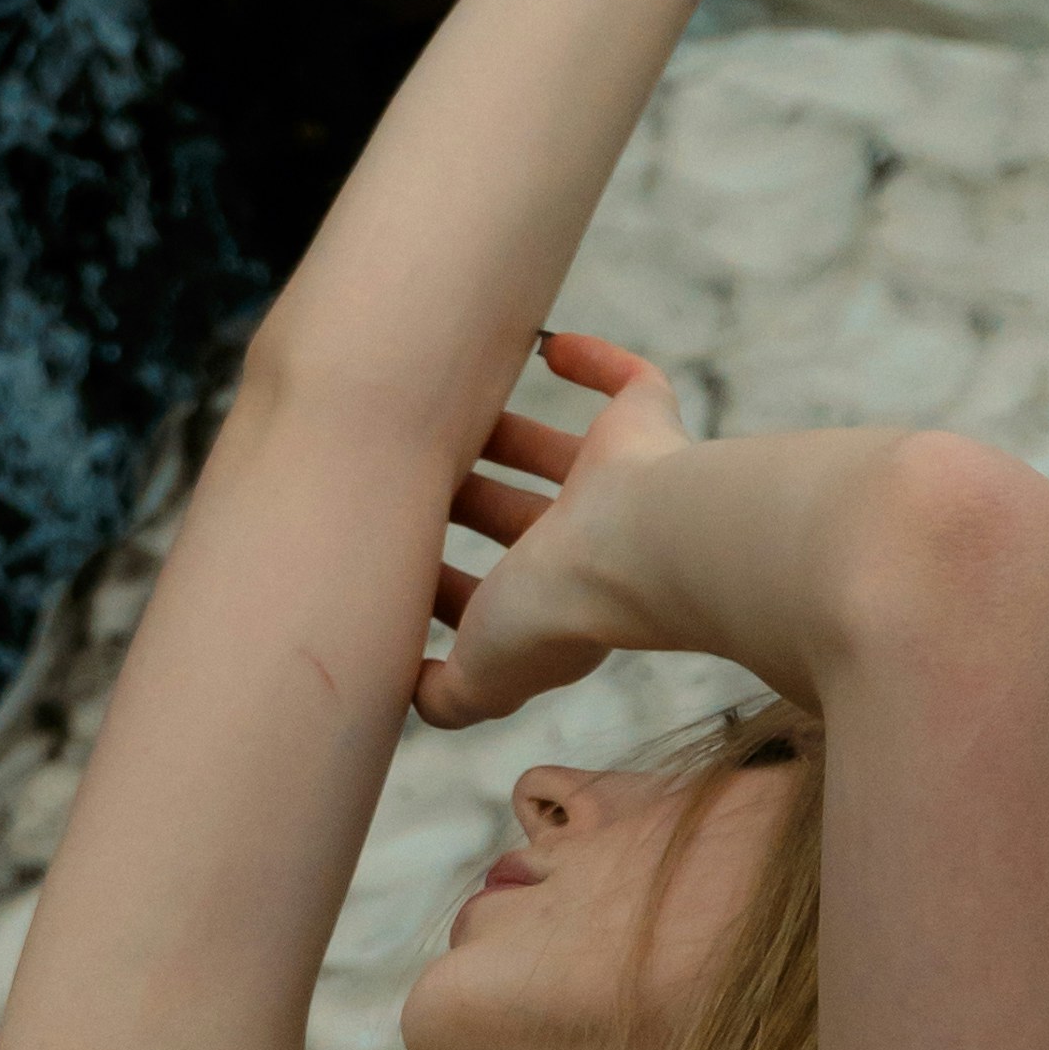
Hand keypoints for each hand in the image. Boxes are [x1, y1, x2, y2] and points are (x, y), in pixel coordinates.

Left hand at [414, 325, 687, 728]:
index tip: (400, 563)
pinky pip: (630, 381)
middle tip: (409, 472)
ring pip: (564, 453)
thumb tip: (413, 697)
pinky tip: (552, 349)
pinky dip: (597, 362)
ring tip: (452, 411)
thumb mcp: (481, 674)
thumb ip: (447, 700)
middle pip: (522, 514)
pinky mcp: (648, 423)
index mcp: (556, 601)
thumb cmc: (558, 610)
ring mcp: (625, 483)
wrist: (635, 547)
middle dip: (472, 497)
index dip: (448, 584)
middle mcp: (592, 544)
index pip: (495, 591)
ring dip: (513, 433)